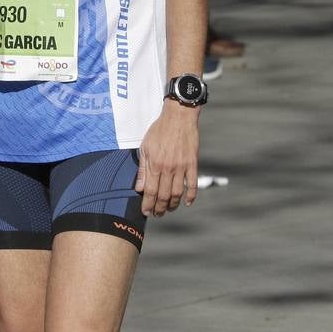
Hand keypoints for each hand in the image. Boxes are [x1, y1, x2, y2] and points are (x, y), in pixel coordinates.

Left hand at [134, 101, 199, 216]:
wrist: (178, 117)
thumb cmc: (159, 130)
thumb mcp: (145, 147)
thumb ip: (142, 169)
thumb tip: (139, 188)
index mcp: (154, 164)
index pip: (150, 192)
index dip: (148, 205)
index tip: (146, 212)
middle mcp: (168, 168)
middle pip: (163, 196)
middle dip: (159, 208)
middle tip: (157, 214)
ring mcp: (182, 167)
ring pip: (178, 193)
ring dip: (173, 205)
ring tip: (169, 209)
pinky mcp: (193, 164)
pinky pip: (193, 184)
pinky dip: (191, 196)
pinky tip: (187, 203)